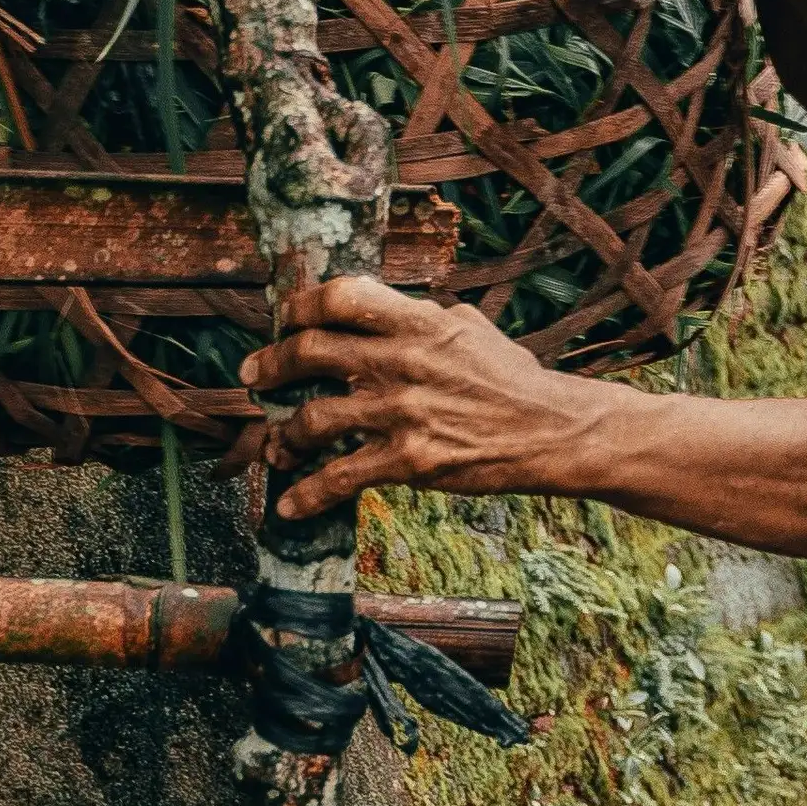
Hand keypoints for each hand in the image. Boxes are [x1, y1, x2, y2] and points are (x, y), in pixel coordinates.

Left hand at [238, 278, 611, 522]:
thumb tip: (397, 309)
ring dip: (283, 435)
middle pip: (309, 352)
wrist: (552, 431)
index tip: (285, 321)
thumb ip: (428, 317)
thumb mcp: (472, 329)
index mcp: (419, 322)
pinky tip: (289, 507)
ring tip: (276, 445)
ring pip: (313, 419)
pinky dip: (306, 495)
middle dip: (271, 365)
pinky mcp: (409, 460)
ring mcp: (403, 412)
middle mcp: (403, 361)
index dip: (300, 307)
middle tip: (254, 377)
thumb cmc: (515, 380)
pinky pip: (340, 477)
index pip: (340, 298)